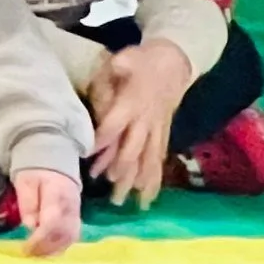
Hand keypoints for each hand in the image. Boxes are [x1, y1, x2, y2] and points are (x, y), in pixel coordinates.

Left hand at [14, 168, 81, 256]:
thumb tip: (30, 226)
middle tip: (29, 254)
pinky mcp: (77, 218)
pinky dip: (61, 247)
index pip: (52, 223)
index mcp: (58, 194)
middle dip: (45, 248)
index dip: (39, 239)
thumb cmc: (36, 174)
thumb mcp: (25, 182)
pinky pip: (73, 237)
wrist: (54, 166)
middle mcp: (72, 206)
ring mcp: (77, 213)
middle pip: (62, 233)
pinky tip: (47, 251)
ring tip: (36, 255)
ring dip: (53, 250)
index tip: (26, 248)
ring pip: (70, 238)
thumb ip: (27, 203)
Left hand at [86, 38, 191, 206]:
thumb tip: (105, 86)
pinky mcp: (164, 133)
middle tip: (113, 196)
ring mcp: (157, 129)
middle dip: (122, 173)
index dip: (103, 141)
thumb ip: (112, 74)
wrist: (175, 61)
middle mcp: (146, 121)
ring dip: (140, 182)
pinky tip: (149, 195)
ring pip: (149, 159)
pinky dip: (155, 177)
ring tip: (132, 204)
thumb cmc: (143, 60)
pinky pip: (159, 157)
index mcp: (133, 102)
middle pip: (134, 150)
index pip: (115, 125)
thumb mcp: (124, 59)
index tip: (88, 157)